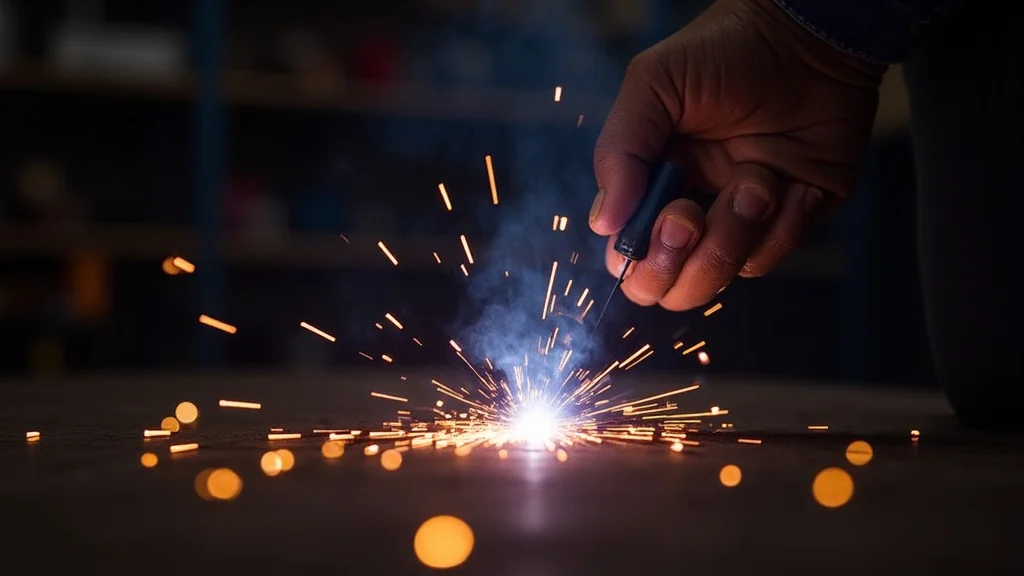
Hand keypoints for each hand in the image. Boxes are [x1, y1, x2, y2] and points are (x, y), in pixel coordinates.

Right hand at [590, 0, 885, 309]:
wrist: (808, 36)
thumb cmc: (724, 53)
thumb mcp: (654, 86)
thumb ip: (620, 152)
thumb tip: (603, 224)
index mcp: (654, 188)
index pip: (631, 260)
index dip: (641, 260)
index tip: (664, 217)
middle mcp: (695, 212)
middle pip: (672, 289)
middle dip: (681, 261)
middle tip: (691, 215)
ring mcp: (743, 222)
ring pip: (724, 276)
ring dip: (736, 232)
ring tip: (758, 179)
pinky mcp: (792, 221)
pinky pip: (774, 257)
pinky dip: (785, 225)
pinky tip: (795, 181)